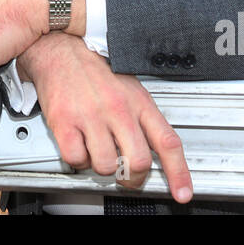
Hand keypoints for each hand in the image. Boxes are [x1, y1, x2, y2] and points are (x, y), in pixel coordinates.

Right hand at [19, 34, 191, 201]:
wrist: (61, 50)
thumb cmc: (96, 70)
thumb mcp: (131, 89)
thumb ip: (143, 120)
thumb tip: (154, 152)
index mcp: (138, 102)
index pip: (167, 142)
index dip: (179, 173)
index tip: (183, 194)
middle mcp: (118, 109)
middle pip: (139, 162)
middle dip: (133, 177)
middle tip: (126, 174)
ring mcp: (91, 116)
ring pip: (106, 166)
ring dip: (101, 166)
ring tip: (97, 149)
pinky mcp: (65, 122)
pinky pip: (76, 159)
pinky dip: (78, 159)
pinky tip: (79, 144)